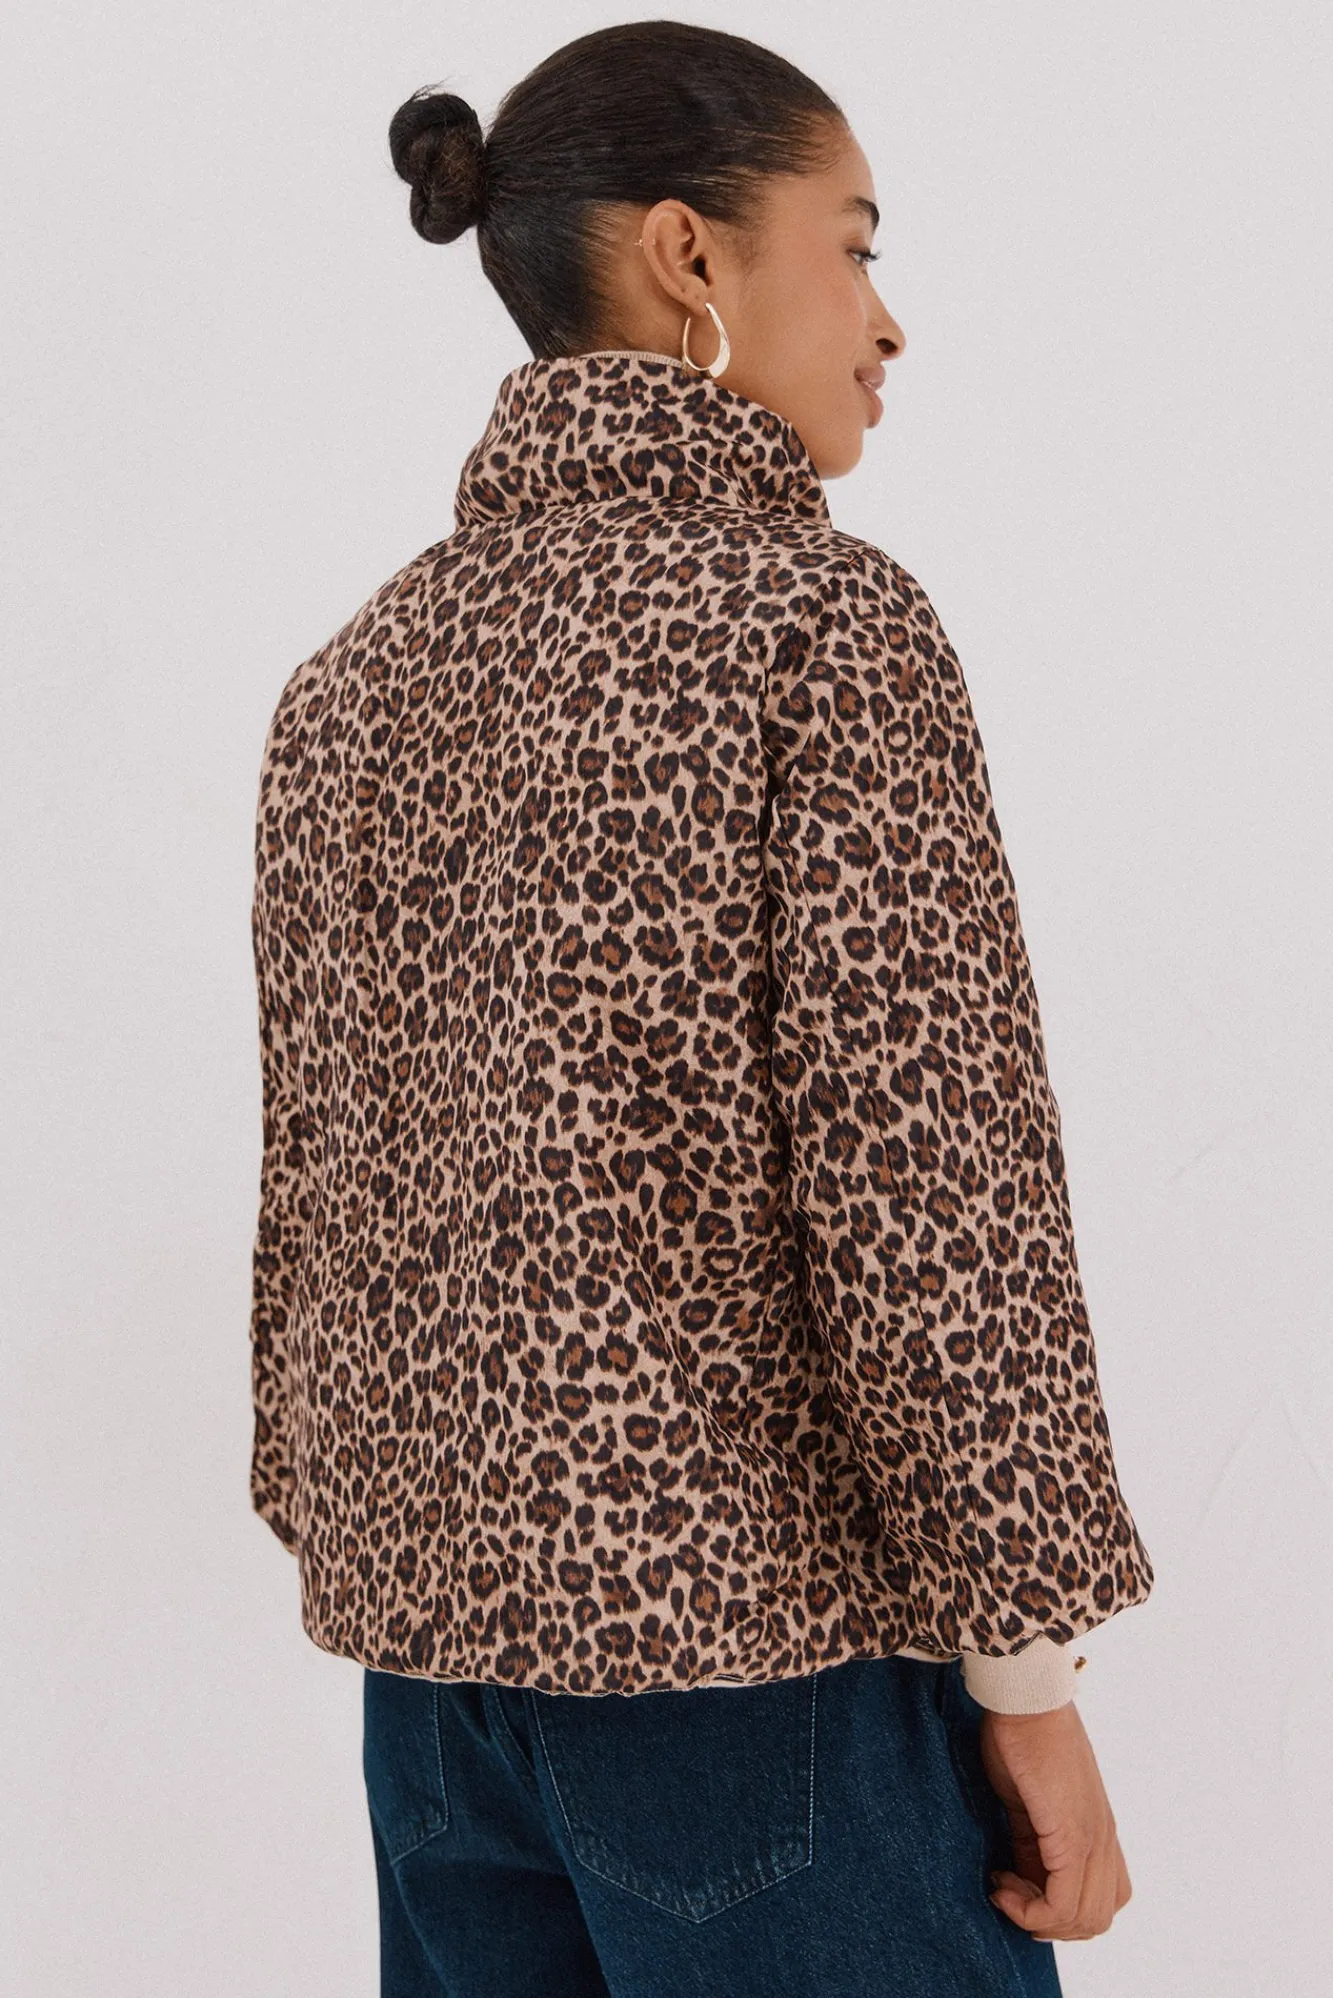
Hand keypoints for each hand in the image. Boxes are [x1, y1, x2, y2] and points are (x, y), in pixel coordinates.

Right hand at [978, 1700, 1132, 1940]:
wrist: (1025, 1697)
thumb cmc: (1020, 1735)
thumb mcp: (1029, 1802)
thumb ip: (1033, 1841)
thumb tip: (1020, 1877)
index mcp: (1096, 1828)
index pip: (1100, 1899)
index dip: (1057, 1909)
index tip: (1012, 1883)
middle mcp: (1103, 1838)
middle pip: (1097, 1918)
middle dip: (1048, 1922)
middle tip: (1008, 1890)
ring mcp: (1093, 1838)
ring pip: (1087, 1919)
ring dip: (1038, 1919)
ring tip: (1003, 1885)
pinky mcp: (1073, 1835)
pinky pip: (1063, 1903)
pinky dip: (1030, 1909)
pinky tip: (1001, 1882)